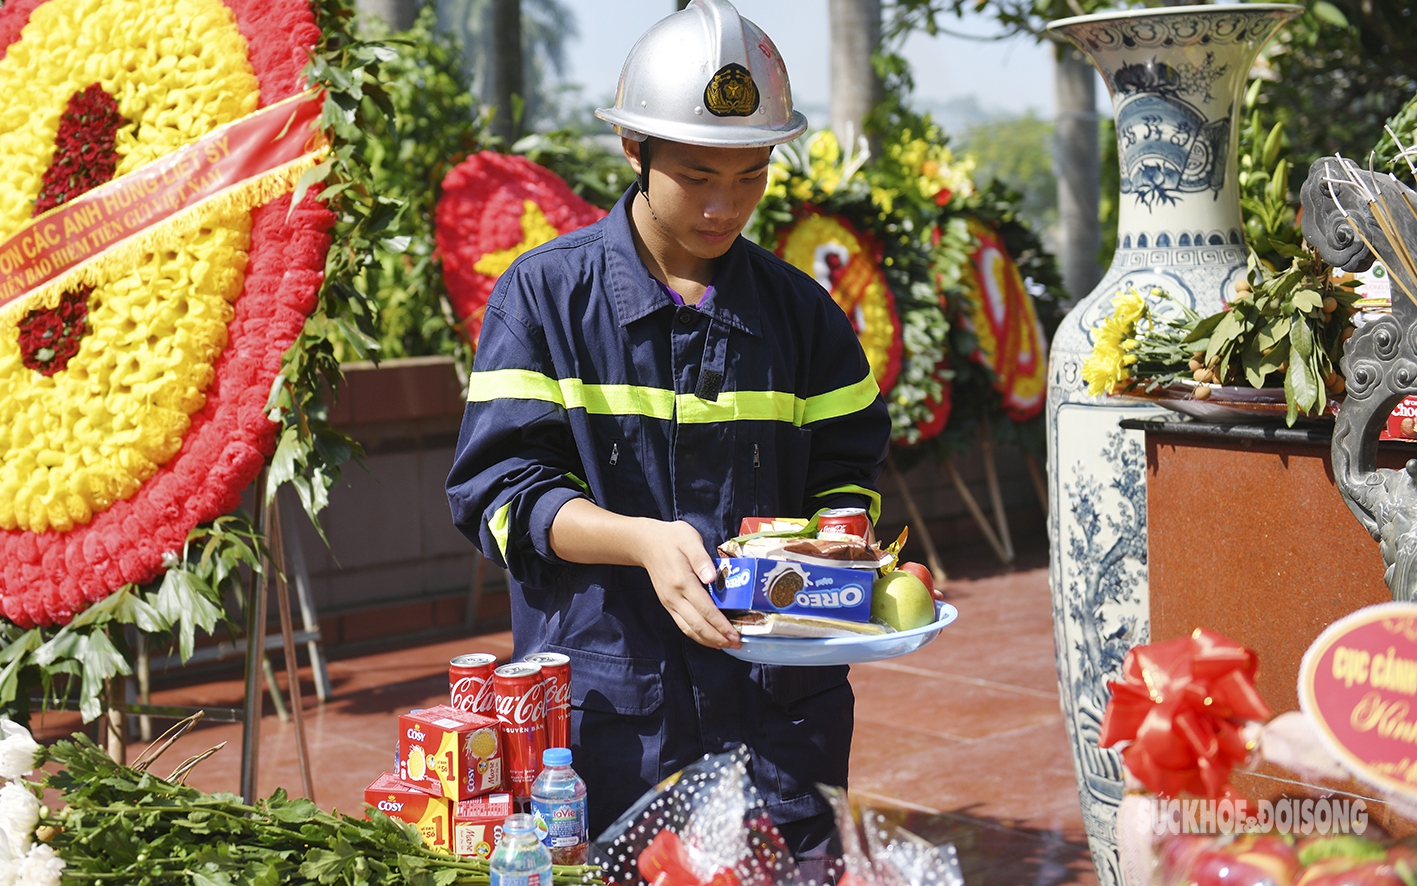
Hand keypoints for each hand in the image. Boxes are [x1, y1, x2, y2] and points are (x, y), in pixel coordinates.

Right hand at [636, 520, 740, 649]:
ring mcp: (670, 602)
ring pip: (689, 629)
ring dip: (708, 640)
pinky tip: (709, 638)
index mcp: (683, 581)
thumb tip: (712, 577)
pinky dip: (697, 635)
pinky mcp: (668, 604)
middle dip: (718, 638)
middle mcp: (674, 597)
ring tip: (726, 645)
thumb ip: (701, 559)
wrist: (646, 543)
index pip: (705, 609)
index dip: (721, 624)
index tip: (735, 634)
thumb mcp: (689, 540)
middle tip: (737, 644)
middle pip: (698, 625)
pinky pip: (683, 625)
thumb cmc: (672, 539)